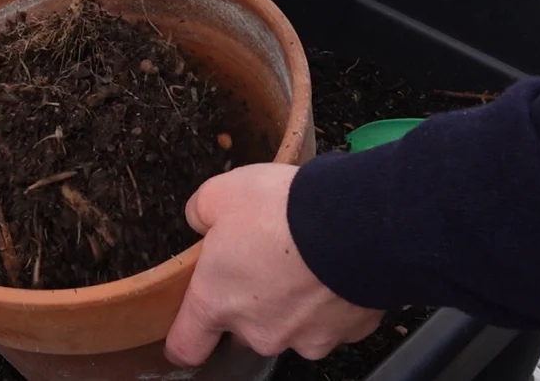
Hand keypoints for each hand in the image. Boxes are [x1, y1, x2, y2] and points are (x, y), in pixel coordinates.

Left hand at [166, 164, 382, 364]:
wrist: (355, 223)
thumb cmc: (280, 210)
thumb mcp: (220, 193)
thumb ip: (200, 214)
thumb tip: (201, 221)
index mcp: (216, 303)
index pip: (185, 347)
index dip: (184, 339)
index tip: (191, 327)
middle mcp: (257, 332)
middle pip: (244, 331)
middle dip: (250, 304)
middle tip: (263, 263)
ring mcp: (305, 338)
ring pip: (291, 327)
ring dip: (294, 304)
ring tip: (305, 261)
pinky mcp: (346, 334)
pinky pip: (332, 320)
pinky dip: (331, 300)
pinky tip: (334, 267)